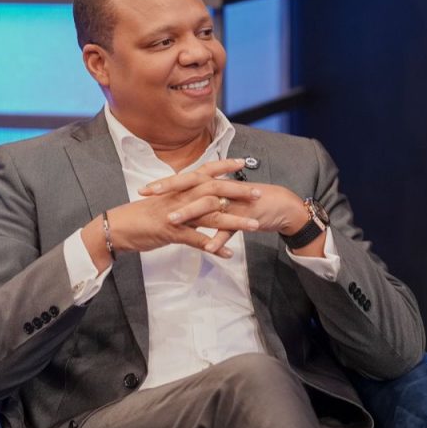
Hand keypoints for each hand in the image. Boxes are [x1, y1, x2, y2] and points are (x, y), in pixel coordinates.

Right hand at [81, 159, 262, 268]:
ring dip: (235, 221)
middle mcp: (181, 197)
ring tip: (254, 226)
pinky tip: (229, 253)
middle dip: (238, 191)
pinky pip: (197, 240)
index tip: (242, 162)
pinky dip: (214, 247)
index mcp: (179, 187)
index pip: (205, 171)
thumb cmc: (139, 215)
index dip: (224, 165)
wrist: (117, 227)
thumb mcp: (163, 202)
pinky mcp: (172, 232)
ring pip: (212, 215)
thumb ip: (180, 197)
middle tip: (259, 194)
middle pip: (215, 190)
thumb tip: (194, 195)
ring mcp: (177, 214)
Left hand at [139, 168, 311, 254]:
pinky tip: (207, 248)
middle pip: (193, 185)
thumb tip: (184, 202)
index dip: (166, 183)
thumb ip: (206, 199)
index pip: (186, 179)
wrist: (282, 207)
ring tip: (171, 221)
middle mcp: (222, 189)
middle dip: (170, 189)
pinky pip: (231, 229)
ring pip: (209, 206)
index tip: (144, 189)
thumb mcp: (225, 199)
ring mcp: (233, 203)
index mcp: (215, 183)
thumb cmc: (250, 203)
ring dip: (189, 213)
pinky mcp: (246, 217)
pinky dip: (219, 238)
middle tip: (149, 195)